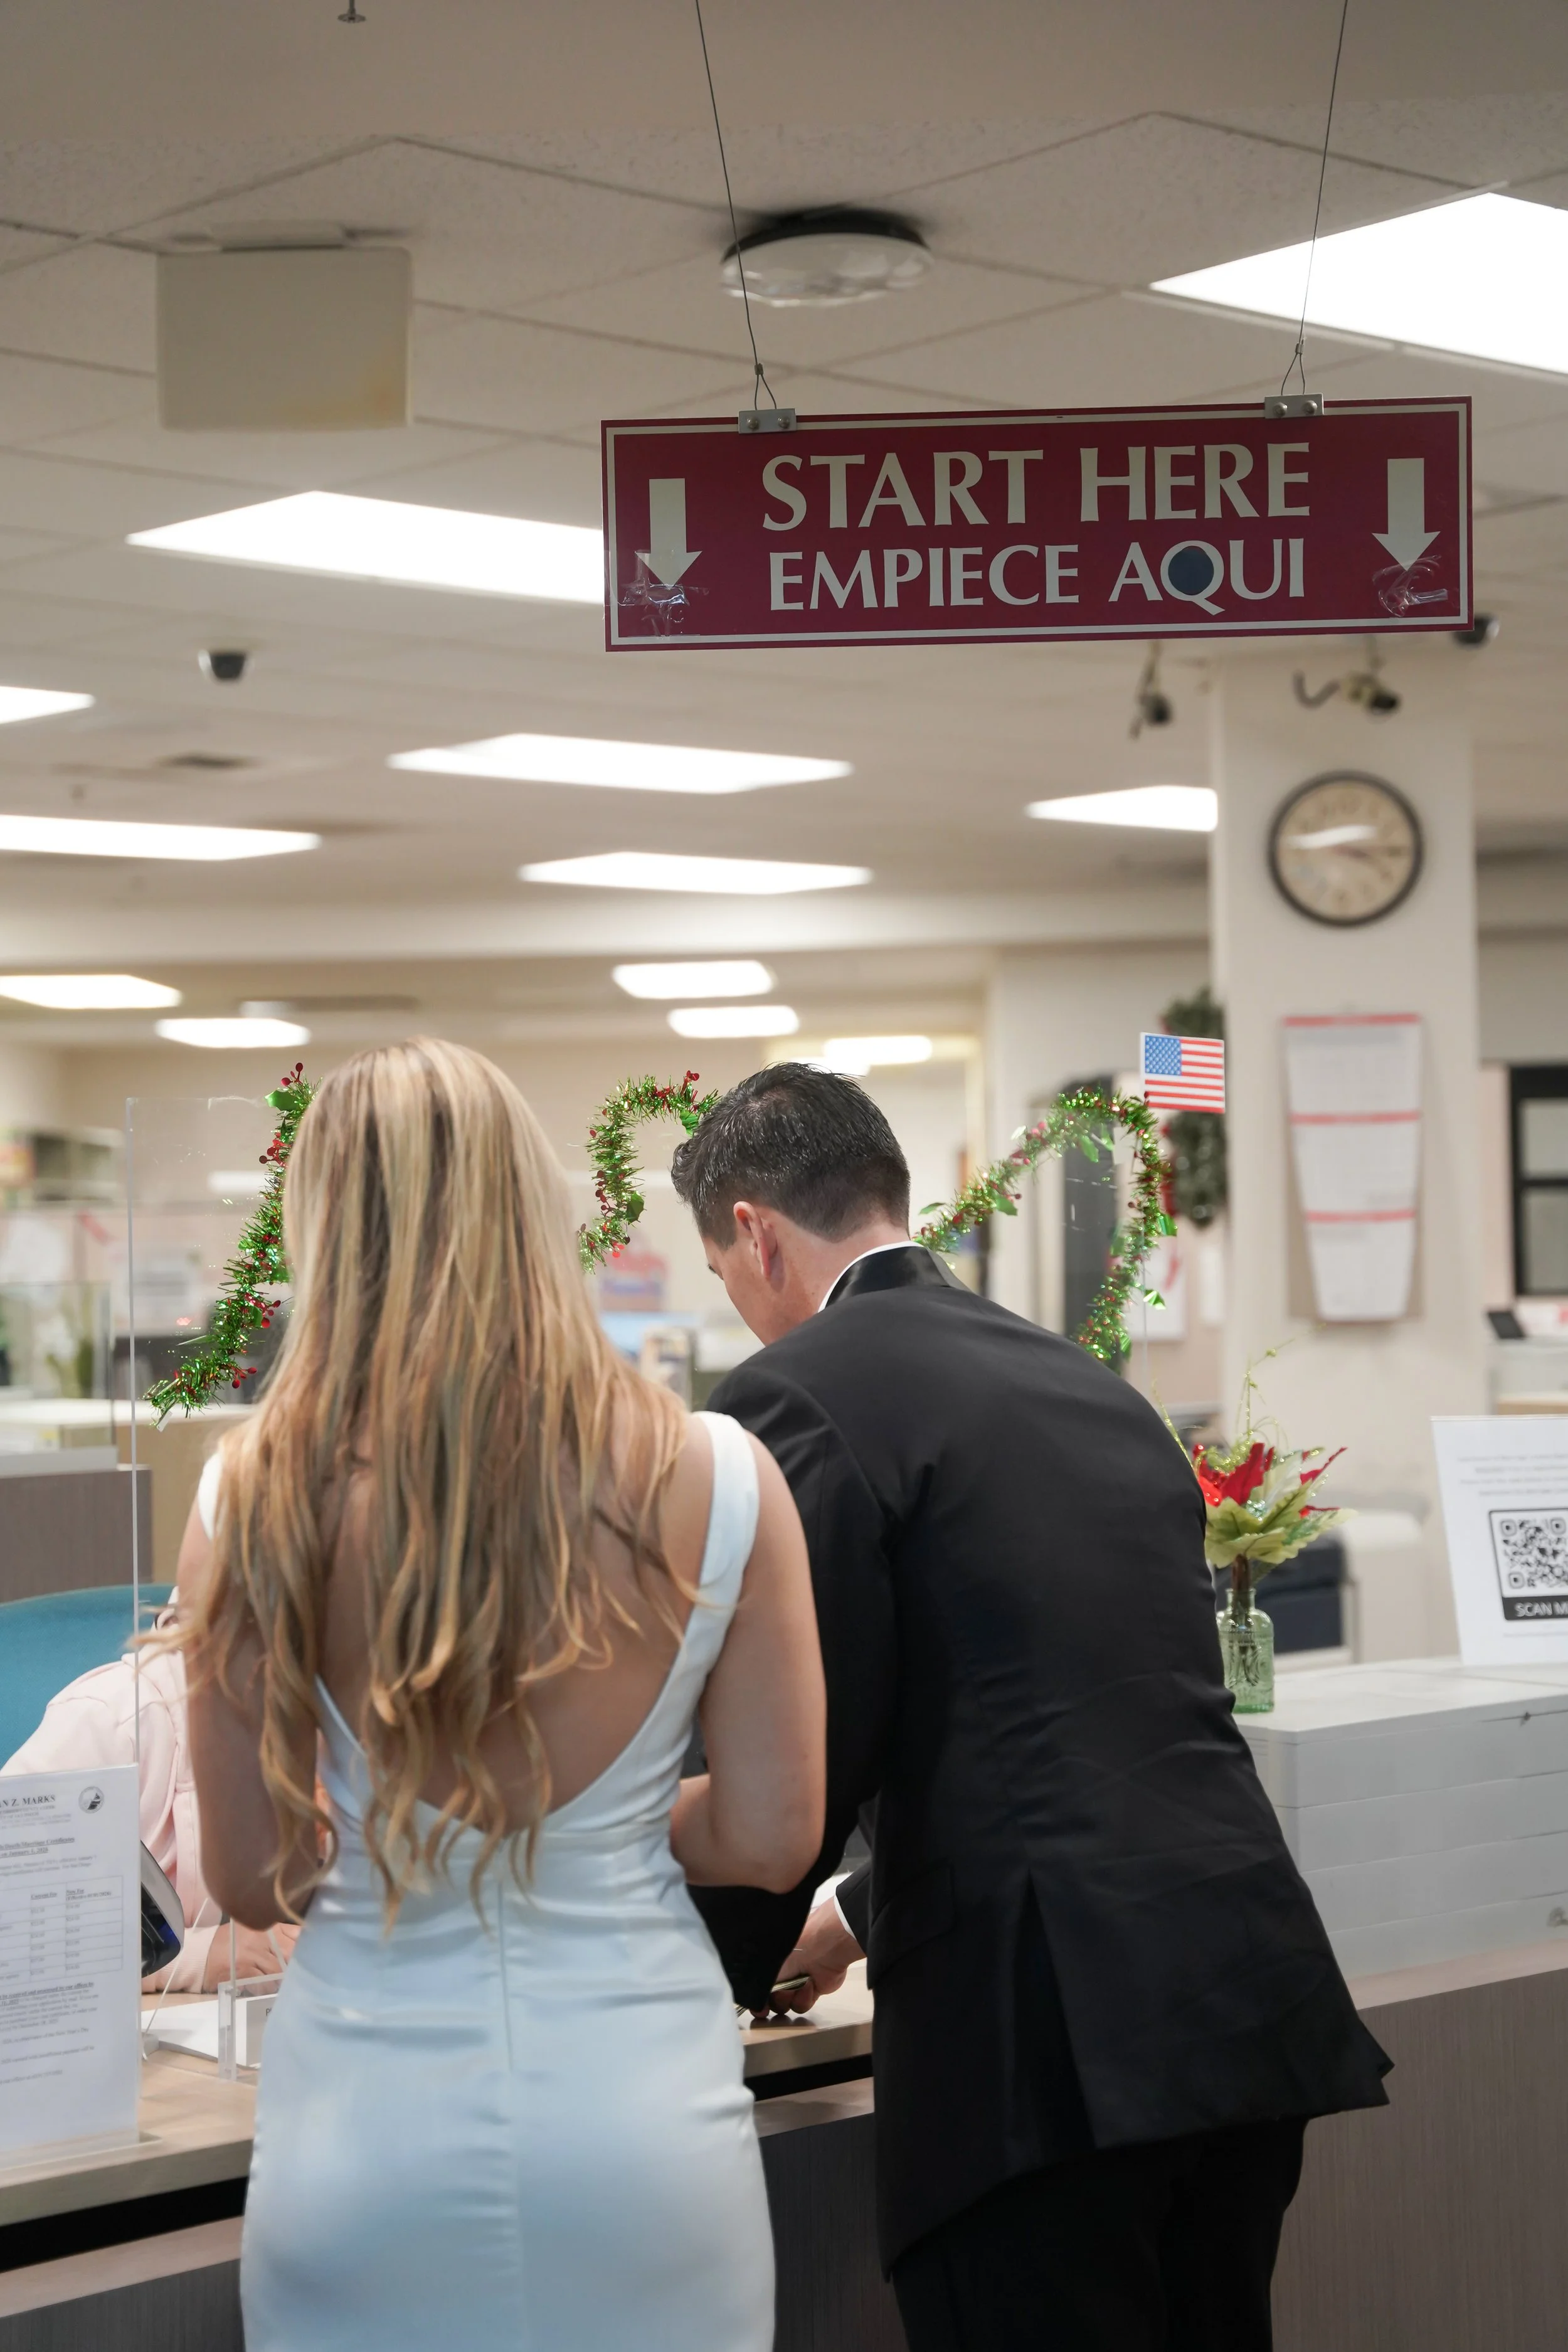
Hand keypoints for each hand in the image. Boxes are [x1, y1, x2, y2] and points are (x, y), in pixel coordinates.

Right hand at [202, 1921, 298, 1988]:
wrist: (202, 1954)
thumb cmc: (232, 1941)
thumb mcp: (256, 1929)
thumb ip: (280, 1933)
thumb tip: (305, 1939)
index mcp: (268, 1927)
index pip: (297, 1934)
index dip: (307, 1946)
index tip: (314, 1954)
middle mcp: (262, 1939)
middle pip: (291, 1953)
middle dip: (298, 1964)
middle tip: (304, 1973)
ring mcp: (252, 1955)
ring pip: (279, 1970)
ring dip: (284, 1979)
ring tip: (289, 1984)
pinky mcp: (243, 1971)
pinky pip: (263, 1982)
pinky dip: (269, 1987)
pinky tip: (270, 1989)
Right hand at [751, 1896, 862, 2018]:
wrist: (823, 1946)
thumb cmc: (792, 1950)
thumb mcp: (768, 1965)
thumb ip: (758, 1984)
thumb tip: (754, 1999)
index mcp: (768, 1963)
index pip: (756, 1986)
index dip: (756, 2000)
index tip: (759, 2009)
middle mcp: (780, 1973)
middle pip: (770, 1999)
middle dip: (773, 2000)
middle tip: (778, 1994)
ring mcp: (796, 1982)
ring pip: (785, 2004)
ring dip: (789, 1998)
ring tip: (798, 1984)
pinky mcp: (811, 1991)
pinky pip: (802, 2005)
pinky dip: (804, 1998)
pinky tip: (810, 1984)